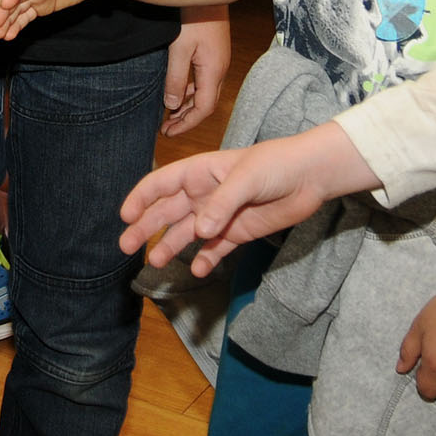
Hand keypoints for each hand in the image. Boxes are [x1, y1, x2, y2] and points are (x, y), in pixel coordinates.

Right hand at [119, 137, 333, 274]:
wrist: (309, 176)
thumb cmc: (275, 164)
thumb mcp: (246, 178)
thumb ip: (221, 204)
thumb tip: (198, 231)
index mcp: (199, 172)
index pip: (161, 184)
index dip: (140, 198)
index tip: (125, 216)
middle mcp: (204, 194)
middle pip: (167, 212)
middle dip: (145, 227)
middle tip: (126, 246)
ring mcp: (219, 215)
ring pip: (187, 233)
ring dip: (170, 247)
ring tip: (156, 264)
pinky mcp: (237, 232)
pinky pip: (215, 248)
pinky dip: (206, 260)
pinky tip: (198, 271)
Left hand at [161, 10, 230, 135]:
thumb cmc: (193, 17)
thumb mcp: (179, 49)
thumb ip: (175, 79)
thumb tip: (172, 106)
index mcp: (214, 72)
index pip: (203, 109)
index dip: (186, 124)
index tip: (168, 132)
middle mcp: (220, 70)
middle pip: (206, 104)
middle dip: (186, 118)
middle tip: (166, 128)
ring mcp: (219, 61)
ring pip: (205, 92)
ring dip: (188, 105)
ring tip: (170, 114)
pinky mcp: (215, 53)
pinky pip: (205, 80)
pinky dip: (191, 91)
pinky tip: (179, 90)